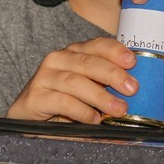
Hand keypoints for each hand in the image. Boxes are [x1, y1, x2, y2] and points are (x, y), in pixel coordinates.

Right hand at [6, 37, 137, 122]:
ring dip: (99, 96)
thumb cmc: (63, 100)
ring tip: (118, 109)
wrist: (29, 114)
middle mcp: (56, 60)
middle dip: (112, 74)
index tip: (132, 62)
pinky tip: (94, 119)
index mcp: (72, 53)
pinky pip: (62, 101)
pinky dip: (81, 110)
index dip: (114, 50)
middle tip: (131, 88)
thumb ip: (105, 83)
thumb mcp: (87, 87)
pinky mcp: (35, 97)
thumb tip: (134, 90)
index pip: (95, 45)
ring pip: (74, 81)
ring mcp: (43, 78)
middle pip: (86, 62)